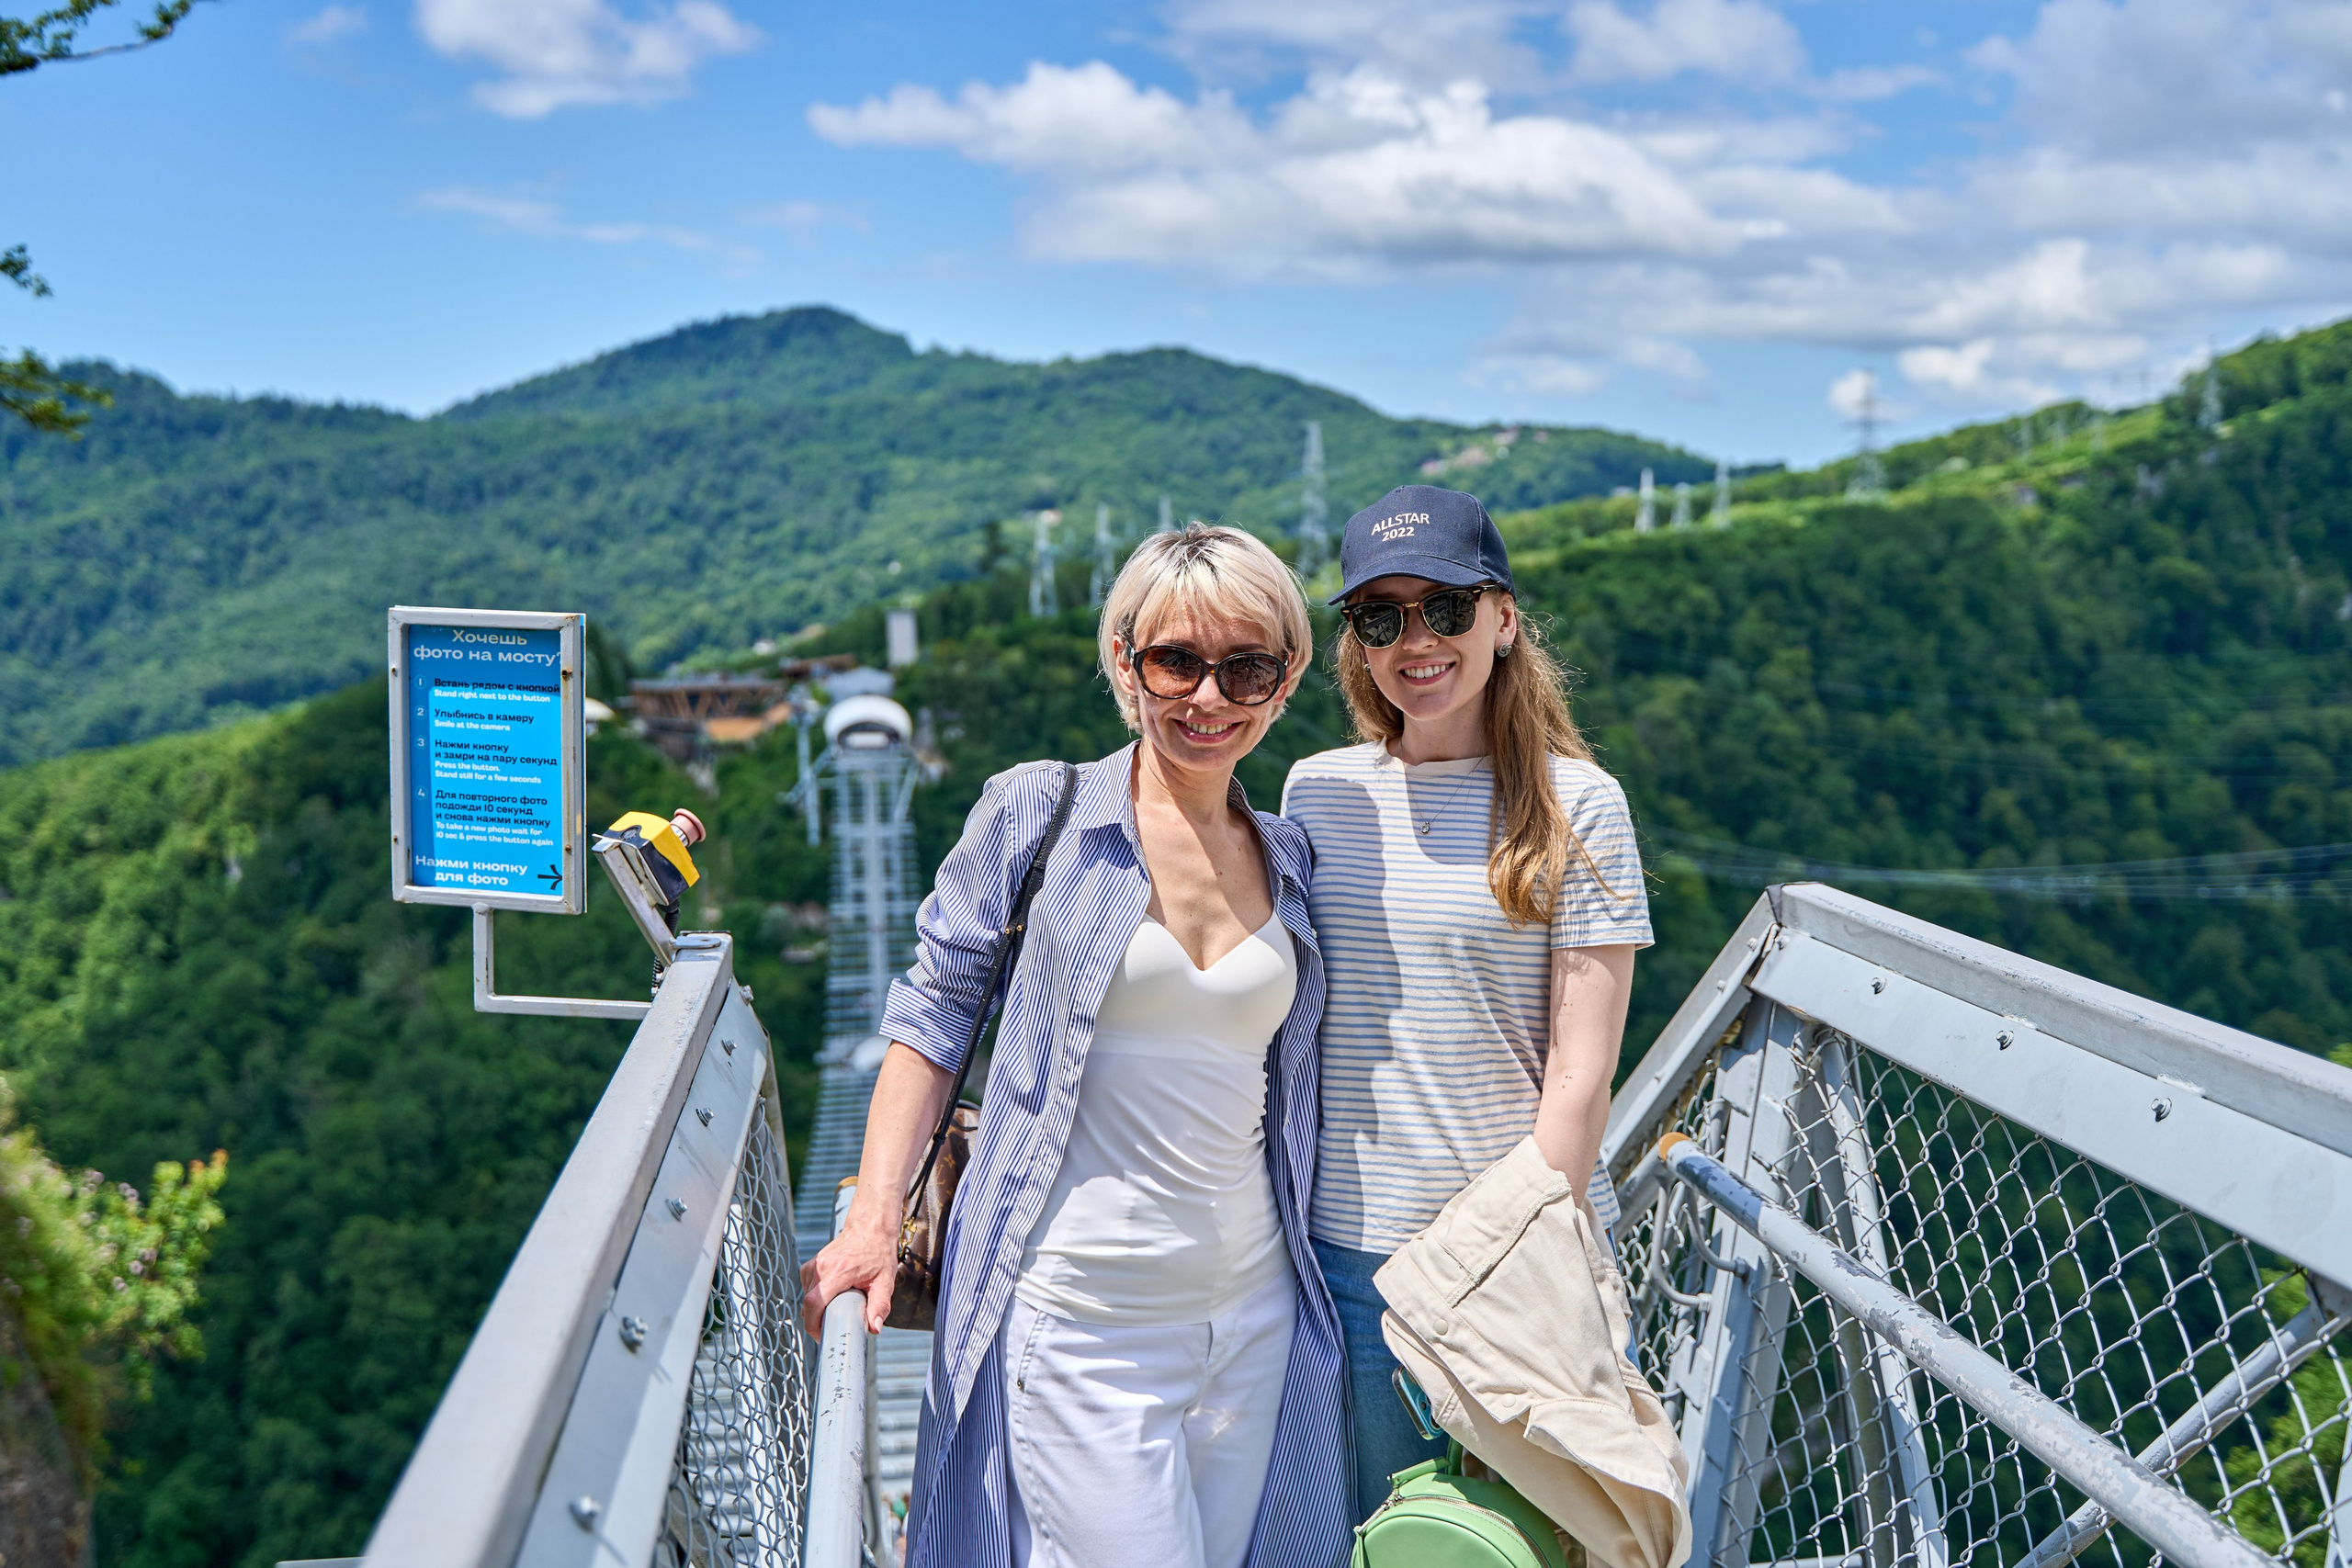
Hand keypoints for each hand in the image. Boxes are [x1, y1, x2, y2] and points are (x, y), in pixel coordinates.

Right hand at [800, 1208, 897, 1336]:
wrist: (870, 1228)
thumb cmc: (878, 1253)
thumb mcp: (885, 1281)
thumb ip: (880, 1305)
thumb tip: (874, 1328)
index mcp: (839, 1271)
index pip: (814, 1303)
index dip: (812, 1324)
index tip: (822, 1335)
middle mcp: (822, 1266)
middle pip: (808, 1303)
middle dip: (817, 1320)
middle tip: (834, 1326)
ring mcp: (815, 1264)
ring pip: (807, 1297)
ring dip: (817, 1308)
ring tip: (837, 1307)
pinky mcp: (811, 1264)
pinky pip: (807, 1288)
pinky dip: (816, 1297)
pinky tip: (832, 1294)